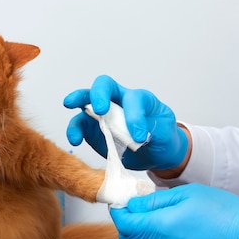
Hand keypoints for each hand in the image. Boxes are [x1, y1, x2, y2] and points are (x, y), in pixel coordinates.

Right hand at [63, 75, 188, 169]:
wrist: (155, 153)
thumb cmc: (161, 137)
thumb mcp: (165, 133)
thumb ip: (152, 131)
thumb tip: (135, 136)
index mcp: (139, 99)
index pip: (133, 99)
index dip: (135, 116)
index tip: (140, 137)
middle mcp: (118, 101)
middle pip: (104, 86)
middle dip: (99, 94)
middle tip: (100, 109)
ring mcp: (103, 115)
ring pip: (85, 101)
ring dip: (77, 104)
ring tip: (73, 116)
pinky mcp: (93, 130)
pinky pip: (79, 125)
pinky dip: (75, 130)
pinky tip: (76, 140)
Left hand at [109, 183, 238, 238]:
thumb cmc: (223, 213)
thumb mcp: (186, 194)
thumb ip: (155, 200)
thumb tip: (134, 204)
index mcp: (158, 228)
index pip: (123, 222)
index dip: (119, 209)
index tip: (123, 199)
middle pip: (128, 236)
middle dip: (127, 220)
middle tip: (138, 204)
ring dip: (141, 229)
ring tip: (157, 212)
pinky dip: (155, 238)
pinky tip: (171, 225)